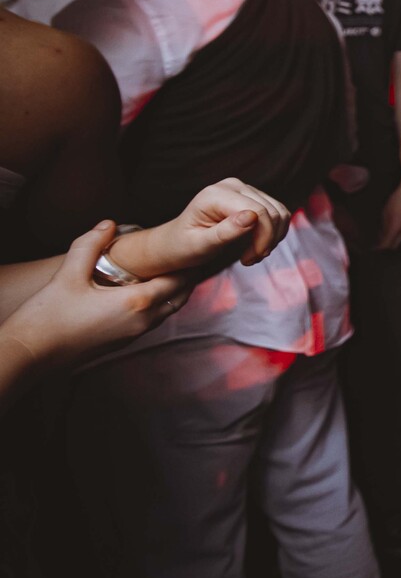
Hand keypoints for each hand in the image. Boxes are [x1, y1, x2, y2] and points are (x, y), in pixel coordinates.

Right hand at [4, 222, 194, 372]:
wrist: (31, 353)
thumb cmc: (48, 315)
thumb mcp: (69, 273)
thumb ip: (90, 244)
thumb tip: (108, 224)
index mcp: (136, 303)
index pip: (177, 280)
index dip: (188, 264)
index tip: (194, 249)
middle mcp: (143, 321)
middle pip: (179, 297)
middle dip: (186, 277)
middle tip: (189, 258)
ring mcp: (135, 335)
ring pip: (168, 311)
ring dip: (173, 292)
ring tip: (171, 271)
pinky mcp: (124, 342)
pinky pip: (153, 320)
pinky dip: (159, 304)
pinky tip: (147, 291)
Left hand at [109, 179, 292, 278]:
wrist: (175, 244)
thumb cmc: (182, 247)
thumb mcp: (199, 245)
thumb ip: (225, 232)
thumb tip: (251, 217)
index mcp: (215, 195)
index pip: (258, 211)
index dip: (263, 237)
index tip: (250, 260)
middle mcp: (231, 185)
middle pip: (271, 211)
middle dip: (268, 240)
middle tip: (251, 259)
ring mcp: (243, 188)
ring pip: (279, 211)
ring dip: (273, 237)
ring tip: (253, 254)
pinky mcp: (251, 196)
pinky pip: (276, 212)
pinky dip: (273, 232)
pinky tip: (257, 245)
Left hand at [376, 177, 400, 250]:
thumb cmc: (398, 197)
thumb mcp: (386, 212)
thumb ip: (383, 227)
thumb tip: (380, 236)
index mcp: (397, 226)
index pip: (387, 244)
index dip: (379, 249)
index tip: (373, 249)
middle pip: (396, 245)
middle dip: (387, 246)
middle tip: (379, 245)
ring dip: (395, 240)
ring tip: (388, 236)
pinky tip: (399, 229)